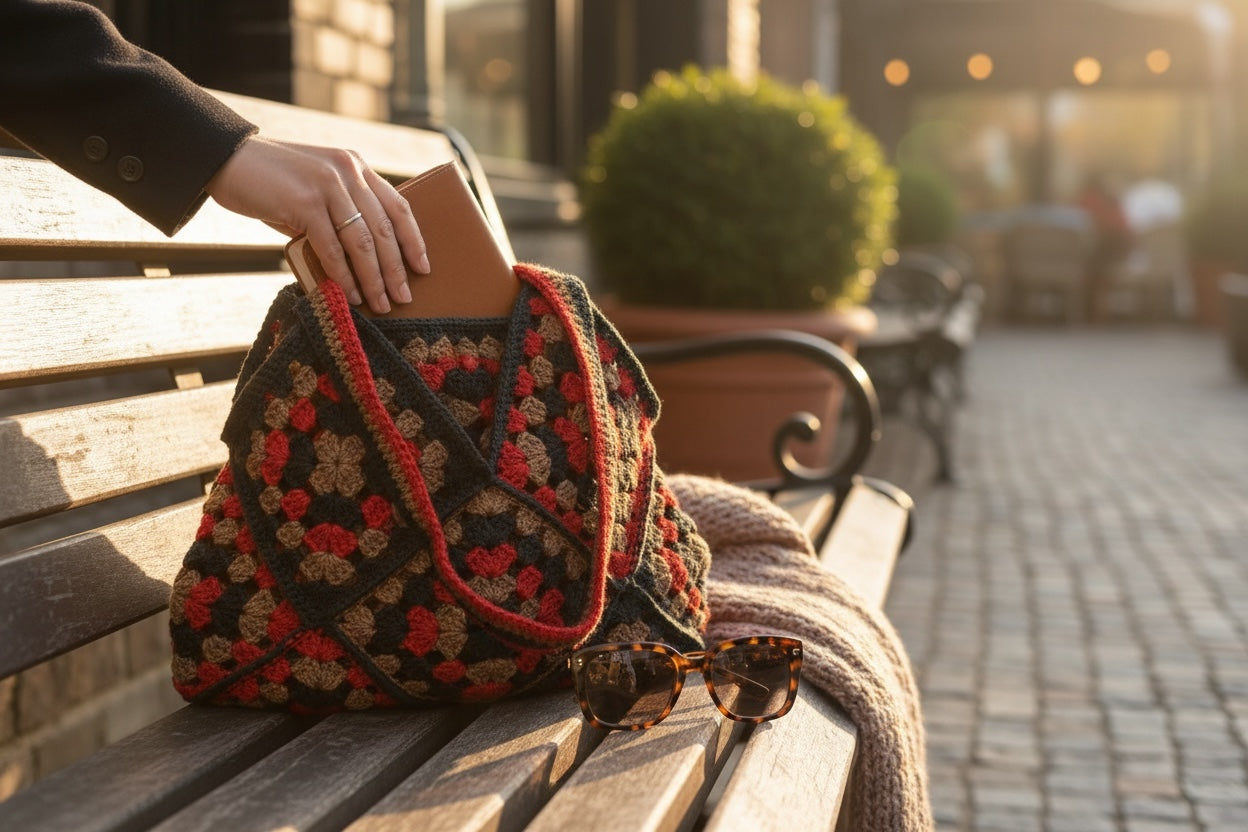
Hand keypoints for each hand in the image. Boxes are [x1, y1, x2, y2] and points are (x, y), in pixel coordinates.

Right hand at [205, 136, 429, 313]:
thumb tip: (362, 261)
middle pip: (384, 229)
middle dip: (396, 269)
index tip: (424, 267)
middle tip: (404, 297)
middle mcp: (347, 172)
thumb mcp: (315, 188)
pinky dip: (343, 276)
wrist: (225, 160)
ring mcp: (327, 185)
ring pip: (362, 242)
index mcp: (355, 166)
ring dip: (373, 279)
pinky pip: (332, 248)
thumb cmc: (271, 183)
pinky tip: (350, 295)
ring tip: (380, 304)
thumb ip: (340, 211)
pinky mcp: (304, 203)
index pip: (398, 206)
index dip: (414, 239)